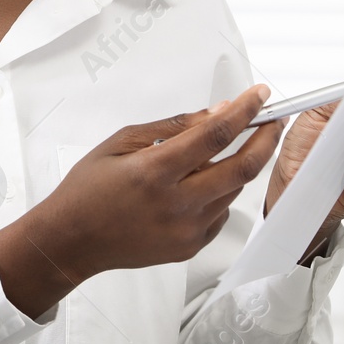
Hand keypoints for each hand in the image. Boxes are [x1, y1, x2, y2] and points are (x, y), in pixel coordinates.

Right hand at [0, 86, 282, 316]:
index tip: (258, 96)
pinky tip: (193, 189)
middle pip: (243, 168)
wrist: (71, 241)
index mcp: (154, 171)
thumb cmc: (87, 190)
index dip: (244, 111)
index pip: (215, 135)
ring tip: (212, 157)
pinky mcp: (189, 247)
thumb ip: (172, 127)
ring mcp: (186, 230)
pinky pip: (220, 215)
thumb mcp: (120, 142)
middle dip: (266, 140)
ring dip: (235, 168)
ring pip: (233, 191)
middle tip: (272, 123)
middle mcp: (176, 203)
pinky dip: (217, 195)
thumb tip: (216, 114)